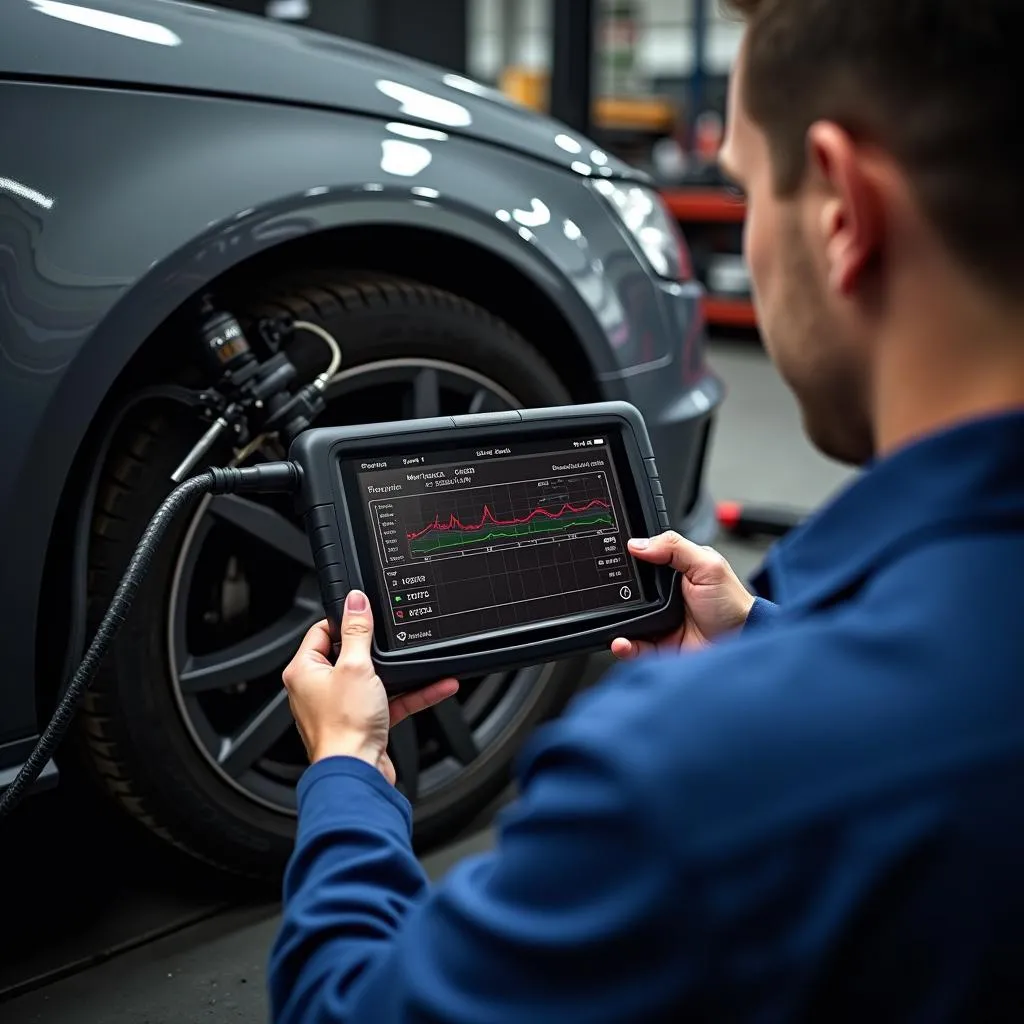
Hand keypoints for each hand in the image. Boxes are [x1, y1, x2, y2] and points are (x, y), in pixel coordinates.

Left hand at [282, 590, 458, 784]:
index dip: (346, 621)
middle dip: (377, 649)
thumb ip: (358, 631)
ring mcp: (341, 707)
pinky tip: (437, 685)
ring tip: (422, 659)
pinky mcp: (362, 723)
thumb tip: (355, 601)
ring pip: (374, 679)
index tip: (367, 614)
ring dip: (400, 672)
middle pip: (349, 654)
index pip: (322, 631)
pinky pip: (389, 700)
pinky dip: (411, 693)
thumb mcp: (356, 666)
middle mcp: (318, 689)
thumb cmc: (344, 727)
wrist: (358, 774)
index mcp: (304, 671)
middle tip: (394, 638)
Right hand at [611, 531, 755, 658]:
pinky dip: (624, 646)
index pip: (641, 563)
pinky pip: (633, 647)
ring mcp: (658, 622)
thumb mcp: (707, 565)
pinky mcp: (658, 646)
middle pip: (628, 593)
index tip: (614, 561)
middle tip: (611, 593)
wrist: (742, 640)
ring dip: (616, 622)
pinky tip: (621, 641)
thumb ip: (675, 547)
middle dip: (616, 594)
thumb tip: (638, 544)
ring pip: (626, 620)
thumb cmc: (732, 604)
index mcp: (672, 573)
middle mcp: (662, 597)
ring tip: (613, 619)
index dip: (627, 562)